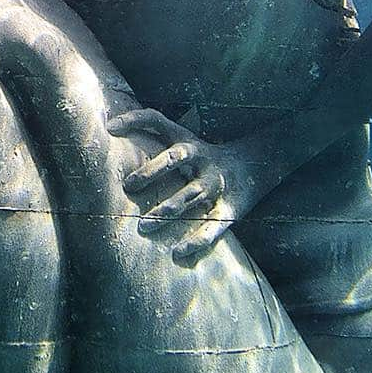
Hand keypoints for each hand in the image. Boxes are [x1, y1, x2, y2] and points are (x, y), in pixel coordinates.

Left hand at [107, 108, 278, 263]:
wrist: (260, 164)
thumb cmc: (207, 157)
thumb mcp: (187, 141)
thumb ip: (155, 141)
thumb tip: (111, 132)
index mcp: (189, 141)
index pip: (159, 121)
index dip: (135, 120)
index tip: (111, 126)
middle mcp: (202, 159)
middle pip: (175, 158)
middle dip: (151, 171)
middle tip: (128, 186)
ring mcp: (216, 185)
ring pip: (190, 195)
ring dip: (166, 210)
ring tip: (144, 227)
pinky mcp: (229, 210)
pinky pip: (212, 227)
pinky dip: (196, 241)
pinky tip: (178, 252)